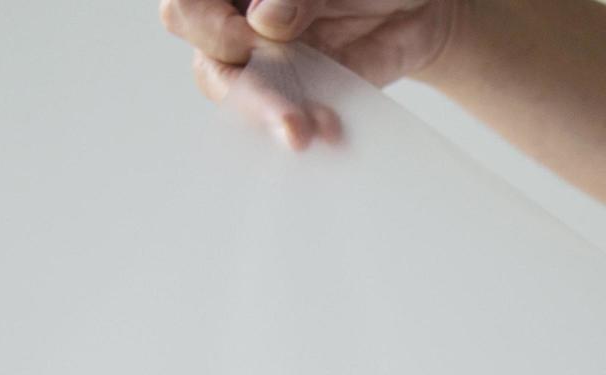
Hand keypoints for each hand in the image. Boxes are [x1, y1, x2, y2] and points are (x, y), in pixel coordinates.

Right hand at [159, 0, 462, 147]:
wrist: (416, 7)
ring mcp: (269, 66)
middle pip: (212, 65)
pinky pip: (288, 121)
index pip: (189, 8)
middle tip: (281, 106)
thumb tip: (265, 21)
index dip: (212, 27)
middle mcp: (240, 25)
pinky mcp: (302, 98)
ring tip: (308, 131)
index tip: (253, 37)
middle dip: (245, 92)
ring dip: (275, 118)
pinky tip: (330, 130)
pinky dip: (307, 128)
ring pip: (246, 102)